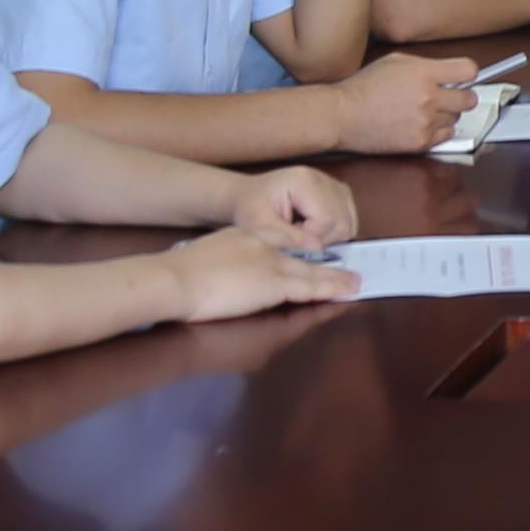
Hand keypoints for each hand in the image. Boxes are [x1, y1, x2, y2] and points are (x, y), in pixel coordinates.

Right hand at [169, 219, 360, 321]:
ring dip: (334, 280)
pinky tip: (345, 292)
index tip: (316, 257)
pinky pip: (309, 288)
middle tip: (347, 272)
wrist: (174, 278)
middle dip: (324, 266)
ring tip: (355, 283)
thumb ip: (225, 263)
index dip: (301, 252)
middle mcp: (263, 247)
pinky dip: (330, 289)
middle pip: (301, 258)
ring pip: (311, 273)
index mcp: (245, 238)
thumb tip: (230, 277)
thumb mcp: (207, 257)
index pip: (281, 245)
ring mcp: (270, 264)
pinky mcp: (273, 283)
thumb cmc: (181, 274)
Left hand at [229, 164, 357, 251]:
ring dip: (329, 237)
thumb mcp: (261, 226)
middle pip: (342, 222)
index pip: (326, 220)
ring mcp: (333, 184)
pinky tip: (313, 230)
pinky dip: (335, 232)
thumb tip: (318, 249)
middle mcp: (323, 179)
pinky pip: (349, 219)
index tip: (291, 242)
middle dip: (322, 240)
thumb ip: (289, 237)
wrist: (247, 194)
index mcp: (304, 182)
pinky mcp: (338, 193)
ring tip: (303, 234)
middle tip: (297, 239)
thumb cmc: (250, 207)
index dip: (312, 239)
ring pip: (348, 223)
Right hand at [325, 52, 473, 156]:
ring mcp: (425, 122)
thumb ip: (427, 66)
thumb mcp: (396, 62)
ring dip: (446, 115)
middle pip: (469, 99)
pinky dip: (437, 131)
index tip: (464, 77)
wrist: (342, 115)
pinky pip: (445, 136)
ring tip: (424, 110)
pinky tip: (420, 123)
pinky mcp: (420, 142)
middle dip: (461, 96)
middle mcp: (428, 98)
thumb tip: (449, 73)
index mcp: (423, 73)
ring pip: (457, 119)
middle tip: (449, 96)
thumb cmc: (364, 88)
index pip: (469, 70)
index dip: (467, 73)